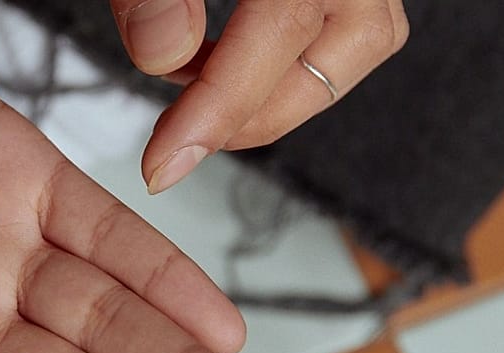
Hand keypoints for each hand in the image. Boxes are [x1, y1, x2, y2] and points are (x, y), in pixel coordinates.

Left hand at [110, 0, 408, 191]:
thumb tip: (164, 58)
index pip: (281, 35)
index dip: (216, 110)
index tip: (162, 167)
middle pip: (329, 64)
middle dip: (248, 116)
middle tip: (176, 137)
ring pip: (342, 58)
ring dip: (266, 94)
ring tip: (193, 86)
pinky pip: (334, 36)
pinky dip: (278, 63)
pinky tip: (217, 58)